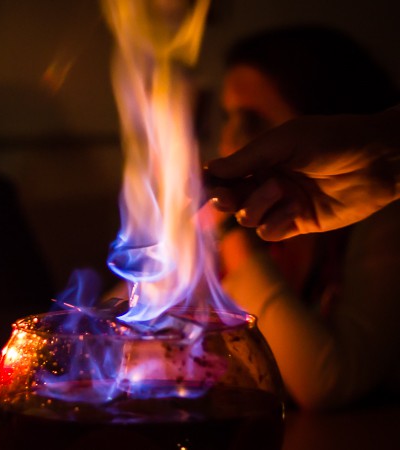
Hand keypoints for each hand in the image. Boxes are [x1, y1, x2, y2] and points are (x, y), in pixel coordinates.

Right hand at [204, 109, 399, 240]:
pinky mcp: (300, 224)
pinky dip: (275, 224)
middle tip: (223, 198)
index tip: (195, 189)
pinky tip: (293, 211)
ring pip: (248, 218)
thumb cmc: (331, 140)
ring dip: (258, 207)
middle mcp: (268, 182)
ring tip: (282, 191)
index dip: (209, 182)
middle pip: (230, 200)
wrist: (377, 159)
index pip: (225, 174)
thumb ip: (246, 159)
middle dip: (224, 199)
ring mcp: (283, 204)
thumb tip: (210, 168)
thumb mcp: (283, 142)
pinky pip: (270, 232)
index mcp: (261, 159)